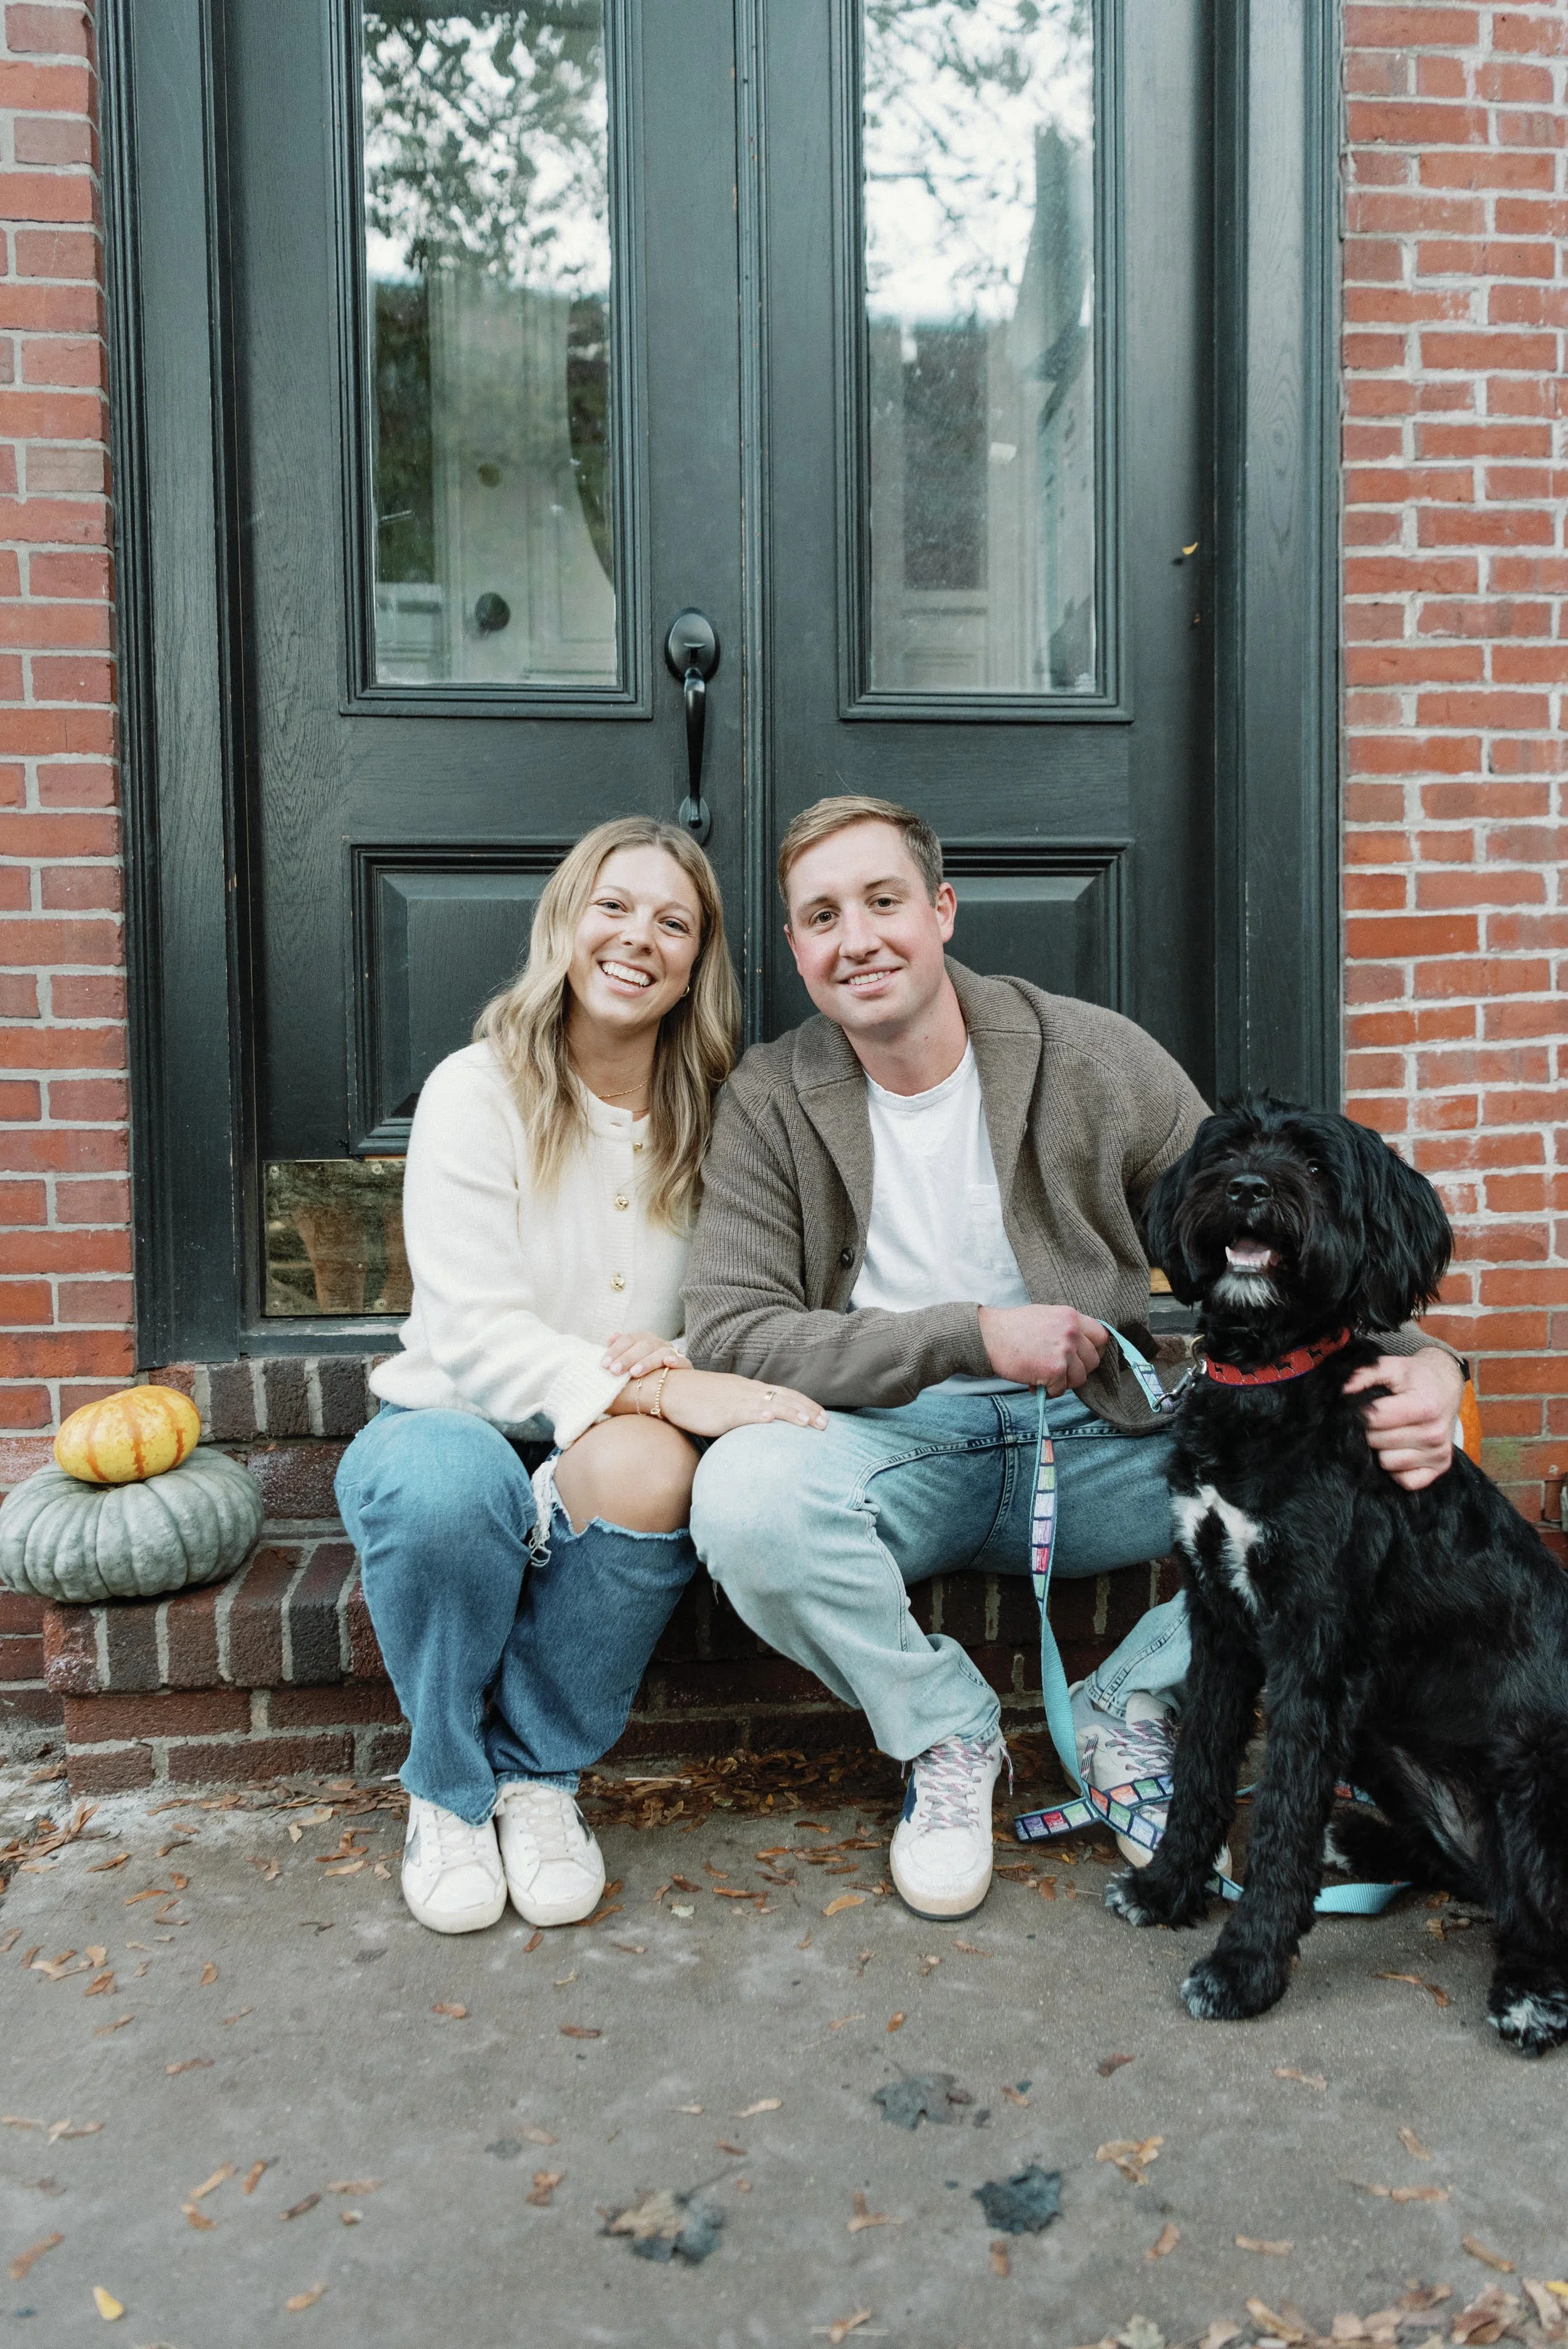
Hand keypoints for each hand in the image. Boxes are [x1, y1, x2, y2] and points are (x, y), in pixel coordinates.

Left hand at [603, 1329, 684, 1377]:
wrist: (663, 1388)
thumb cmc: (639, 1376)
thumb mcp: (626, 1363)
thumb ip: (619, 1352)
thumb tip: (610, 1339)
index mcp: (642, 1339)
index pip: (628, 1339)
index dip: (616, 1350)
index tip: (604, 1364)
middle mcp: (657, 1344)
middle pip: (644, 1345)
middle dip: (628, 1357)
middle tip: (614, 1370)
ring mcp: (672, 1353)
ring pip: (662, 1352)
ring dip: (648, 1361)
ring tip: (634, 1373)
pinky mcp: (685, 1367)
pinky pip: (684, 1362)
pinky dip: (677, 1361)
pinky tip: (668, 1363)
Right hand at [651, 1367, 827, 1440]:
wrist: (671, 1389)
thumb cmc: (698, 1399)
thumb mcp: (728, 1402)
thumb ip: (746, 1411)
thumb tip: (763, 1423)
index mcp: (750, 1389)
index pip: (784, 1394)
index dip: (805, 1404)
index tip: (823, 1416)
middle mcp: (747, 1391)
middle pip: (784, 1398)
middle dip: (808, 1410)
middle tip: (827, 1424)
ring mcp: (735, 1400)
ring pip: (769, 1404)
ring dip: (790, 1412)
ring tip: (809, 1422)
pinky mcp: (721, 1411)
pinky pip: (742, 1412)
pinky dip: (758, 1413)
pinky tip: (770, 1419)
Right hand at [977, 1304, 1107, 1396]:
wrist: (988, 1336)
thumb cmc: (1012, 1327)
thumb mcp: (1046, 1315)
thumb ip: (1066, 1327)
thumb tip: (1082, 1346)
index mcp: (1071, 1316)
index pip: (1101, 1336)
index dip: (1095, 1350)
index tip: (1084, 1357)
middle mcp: (1071, 1331)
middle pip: (1093, 1360)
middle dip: (1078, 1369)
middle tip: (1060, 1370)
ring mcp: (1064, 1350)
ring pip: (1080, 1377)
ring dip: (1064, 1382)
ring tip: (1046, 1377)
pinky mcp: (1054, 1369)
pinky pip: (1061, 1389)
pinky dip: (1049, 1391)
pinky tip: (1036, 1382)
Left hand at [1343, 1348, 1464, 1491]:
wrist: (1447, 1387)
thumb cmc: (1417, 1377)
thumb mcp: (1393, 1366)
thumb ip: (1365, 1374)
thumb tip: (1344, 1391)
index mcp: (1424, 1406)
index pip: (1374, 1420)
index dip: (1360, 1414)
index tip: (1362, 1407)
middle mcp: (1434, 1433)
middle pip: (1378, 1442)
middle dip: (1370, 1431)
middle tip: (1378, 1419)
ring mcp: (1439, 1453)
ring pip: (1388, 1463)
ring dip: (1382, 1449)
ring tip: (1390, 1431)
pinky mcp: (1441, 1467)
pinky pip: (1406, 1481)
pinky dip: (1397, 1469)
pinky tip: (1400, 1449)